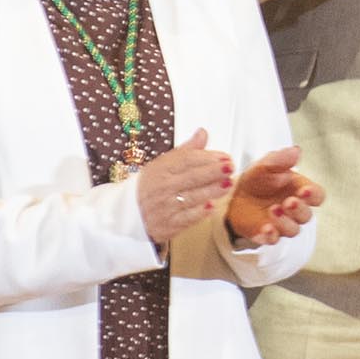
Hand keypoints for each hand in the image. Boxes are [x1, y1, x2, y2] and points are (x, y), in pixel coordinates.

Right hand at [132, 126, 234, 246]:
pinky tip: (212, 206)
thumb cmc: (150, 187)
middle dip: (213, 172)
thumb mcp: (163, 164)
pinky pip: (186, 219)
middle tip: (230, 167)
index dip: (207, 158)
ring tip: (228, 184)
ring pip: (192, 197)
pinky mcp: (169, 225)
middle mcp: (163, 188)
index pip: (187, 160)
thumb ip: (186, 151)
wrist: (129, 214)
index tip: (224, 156)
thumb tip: (202, 133)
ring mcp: (166, 207)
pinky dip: (199, 213)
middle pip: (191, 177)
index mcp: (161, 170)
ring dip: (212, 191)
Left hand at [225, 147, 322, 246]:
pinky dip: (271, 236)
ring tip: (273, 210)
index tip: (305, 190)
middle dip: (299, 209)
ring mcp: (282, 224)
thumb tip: (296, 151)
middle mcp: (294, 210)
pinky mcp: (267, 234)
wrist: (233, 195)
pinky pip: (274, 240)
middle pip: (306, 216)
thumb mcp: (265, 165)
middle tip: (288, 202)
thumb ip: (281, 159)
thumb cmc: (257, 179)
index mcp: (299, 191)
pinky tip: (266, 228)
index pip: (317, 196)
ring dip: (285, 222)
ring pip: (293, 230)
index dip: (314, 195)